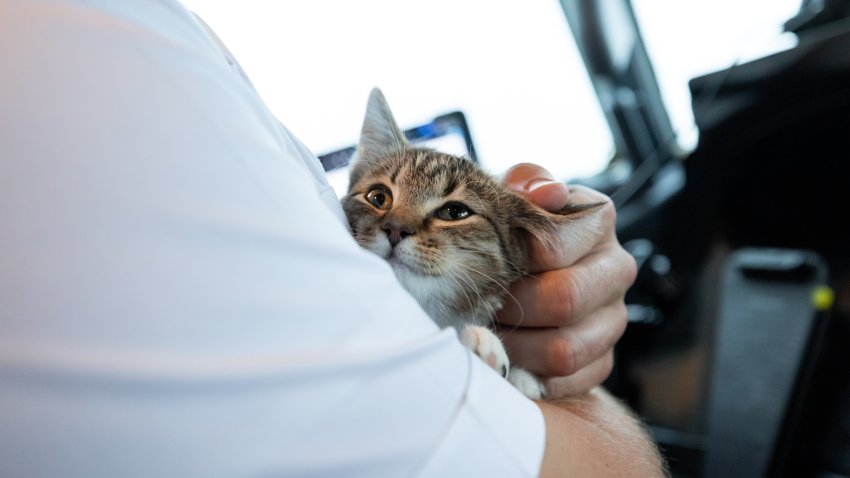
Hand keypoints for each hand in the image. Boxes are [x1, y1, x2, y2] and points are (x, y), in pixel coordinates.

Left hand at [497, 163, 636, 397]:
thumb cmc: (516, 230)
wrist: (528, 272)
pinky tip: (510, 357)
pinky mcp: (604, 360)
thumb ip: (524, 183)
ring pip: (566, 350)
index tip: (486, 260)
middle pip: (565, 300)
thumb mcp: (516, 195)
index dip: (512, 258)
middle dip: (514, 306)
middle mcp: (616, 269)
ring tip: (491, 332)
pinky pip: (569, 381)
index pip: (553, 244)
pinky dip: (532, 375)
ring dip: (517, 346)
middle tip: (483, 304)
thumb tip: (542, 192)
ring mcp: (614, 319)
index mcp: (596, 221)